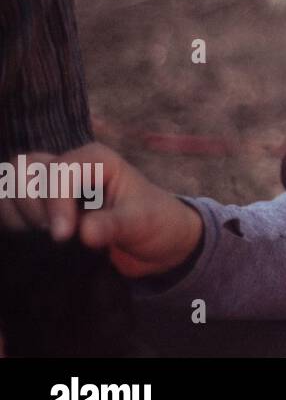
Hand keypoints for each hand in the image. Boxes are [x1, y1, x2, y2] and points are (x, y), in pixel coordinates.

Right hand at [0, 142, 202, 278]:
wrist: (156, 240)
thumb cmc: (154, 222)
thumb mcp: (141, 223)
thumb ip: (114, 225)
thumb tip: (85, 231)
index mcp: (95, 159)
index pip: (57, 171)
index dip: (54, 203)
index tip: (64, 236)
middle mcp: (70, 164)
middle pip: (24, 170)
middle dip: (33, 205)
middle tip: (59, 233)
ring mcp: (53, 183)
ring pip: (11, 183)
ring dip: (19, 212)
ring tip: (46, 234)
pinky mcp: (43, 203)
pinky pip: (9, 202)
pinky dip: (13, 219)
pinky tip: (34, 236)